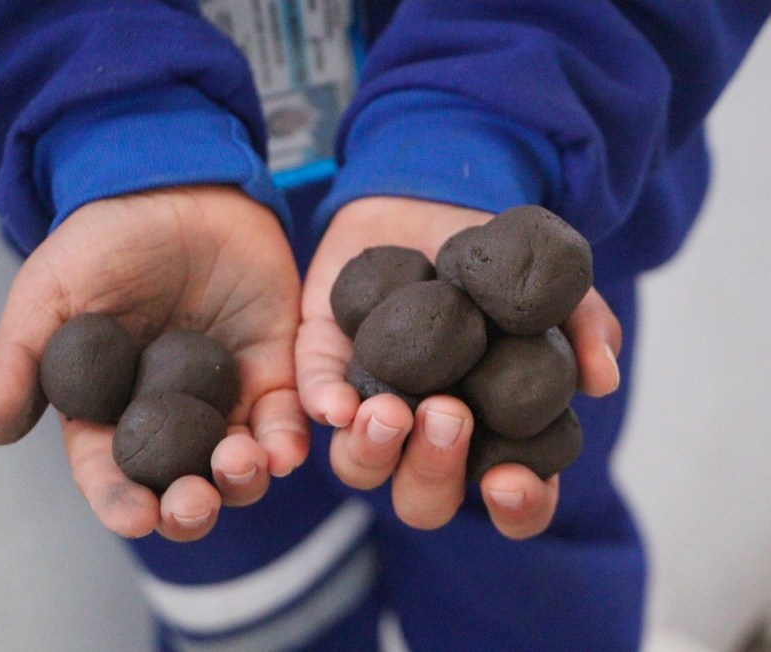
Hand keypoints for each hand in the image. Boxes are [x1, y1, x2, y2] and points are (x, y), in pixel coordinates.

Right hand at [0, 185, 307, 541]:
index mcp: (111, 407)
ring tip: (240, 465)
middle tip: (193, 504)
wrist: (178, 188)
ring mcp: (224, 394)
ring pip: (238, 462)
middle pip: (182, 482)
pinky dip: (288, 440)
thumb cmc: (107, 240)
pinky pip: (285, 417)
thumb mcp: (50, 292)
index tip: (135, 517)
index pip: (112, 469)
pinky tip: (286, 451)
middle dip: (190, 505)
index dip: (120, 500)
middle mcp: (169, 413)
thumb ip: (21, 357)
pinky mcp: (271, 368)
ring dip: (243, 479)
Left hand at [296, 196, 620, 538]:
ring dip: (373, 452)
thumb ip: (581, 323)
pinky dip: (324, 405)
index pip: (512, 496)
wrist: (424, 206)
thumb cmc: (493, 262)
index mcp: (491, 432)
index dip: (517, 505)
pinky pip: (314, 400)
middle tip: (452, 414)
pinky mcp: (323, 370)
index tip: (511, 481)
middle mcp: (427, 436)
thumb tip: (601, 377)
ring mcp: (373, 407)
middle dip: (435, 471)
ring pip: (360, 467)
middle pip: (425, 497)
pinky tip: (336, 404)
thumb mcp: (546, 283)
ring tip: (391, 410)